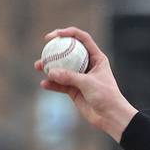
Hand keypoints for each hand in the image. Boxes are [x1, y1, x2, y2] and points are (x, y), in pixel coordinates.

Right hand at [34, 27, 137, 142]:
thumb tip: (50, 72)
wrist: (111, 117)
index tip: (54, 35)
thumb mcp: (89, 84)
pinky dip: (52, 84)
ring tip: (38, 66)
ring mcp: (80, 78)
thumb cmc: (106, 96)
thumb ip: (70, 77)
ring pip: (61, 68)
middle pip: (69, 52)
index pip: (82, 39)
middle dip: (55, 49)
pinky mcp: (74, 90)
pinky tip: (44, 84)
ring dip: (49, 67)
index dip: (68, 33)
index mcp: (97, 58)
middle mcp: (88, 65)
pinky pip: (60, 84)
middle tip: (44, 49)